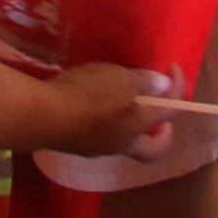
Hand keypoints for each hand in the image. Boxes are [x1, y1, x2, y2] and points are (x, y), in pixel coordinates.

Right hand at [40, 62, 177, 158]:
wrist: (40, 116)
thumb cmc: (84, 95)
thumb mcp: (117, 79)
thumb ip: (143, 83)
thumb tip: (164, 86)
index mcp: (137, 126)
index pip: (170, 111)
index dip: (177, 89)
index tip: (172, 69)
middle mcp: (122, 144)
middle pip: (151, 149)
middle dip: (160, 135)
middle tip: (158, 115)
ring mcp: (96, 148)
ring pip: (124, 143)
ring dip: (129, 128)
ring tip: (121, 105)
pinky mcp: (74, 145)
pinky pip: (99, 138)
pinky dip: (104, 126)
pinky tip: (91, 109)